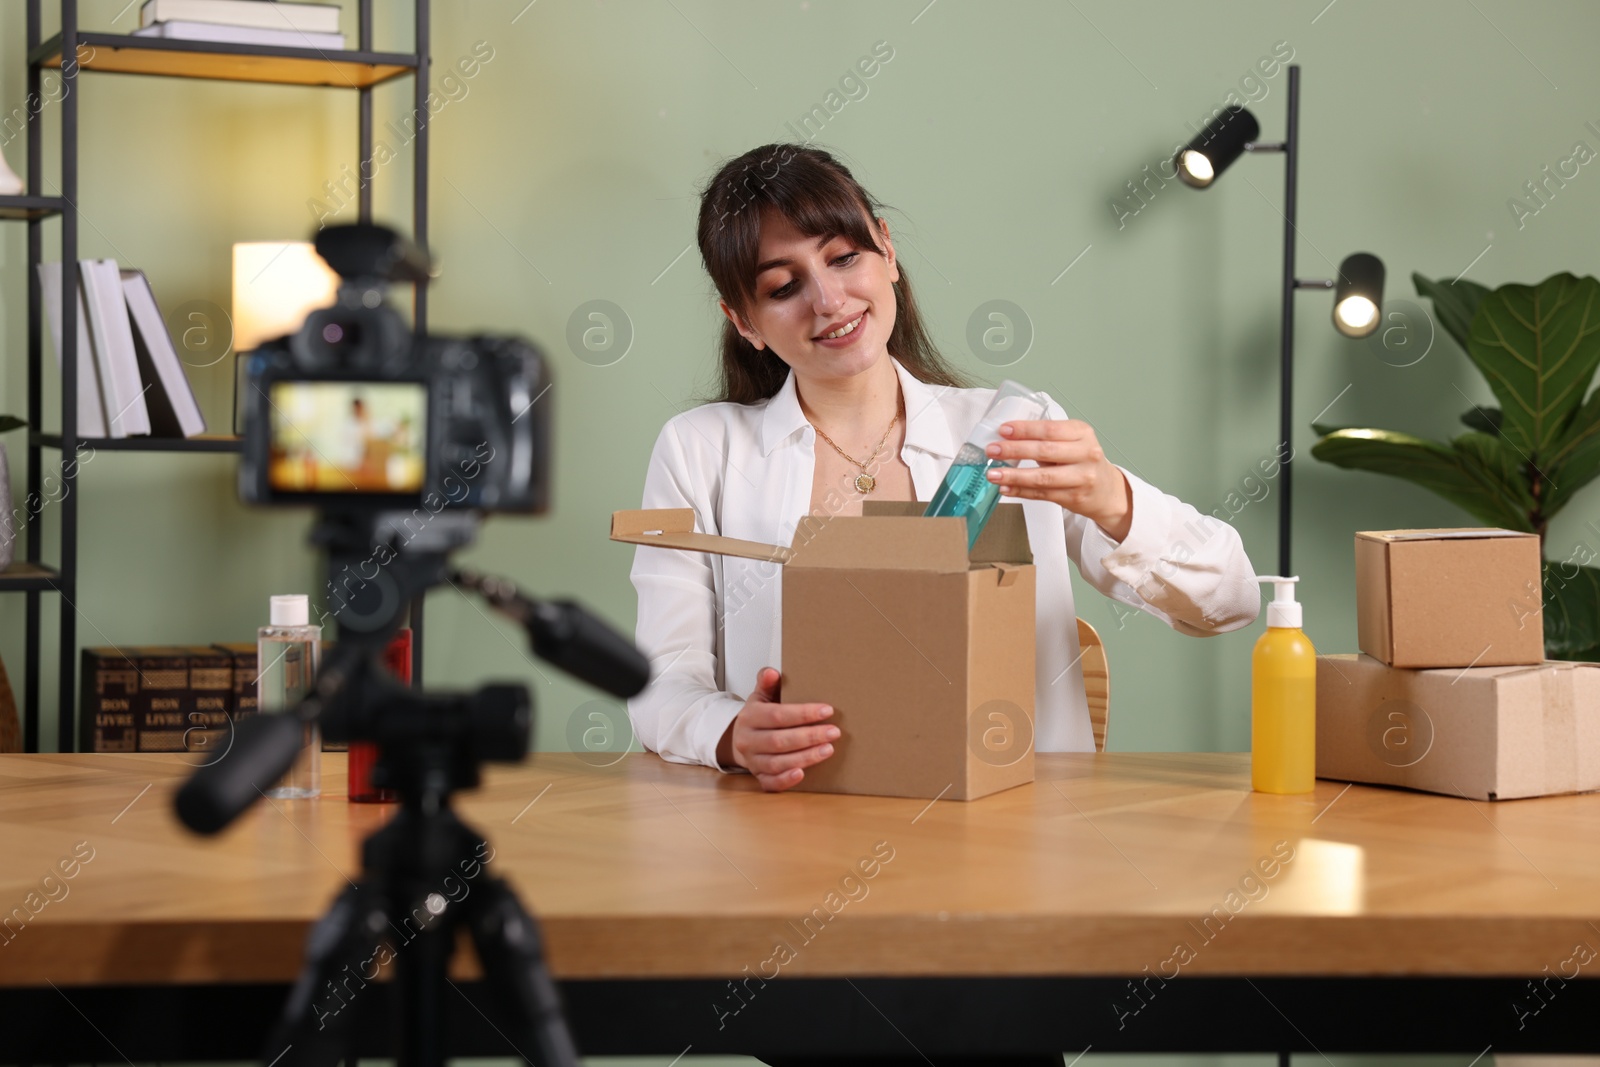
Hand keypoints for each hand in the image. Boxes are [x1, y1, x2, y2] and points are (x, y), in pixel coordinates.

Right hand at [716, 667, 838, 791]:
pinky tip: (802, 774)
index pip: (777, 715)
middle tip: (834, 732)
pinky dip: (785, 780)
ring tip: (828, 749)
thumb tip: (771, 672)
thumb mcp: (760, 696)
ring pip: (777, 762)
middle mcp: (748, 741)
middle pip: (779, 741)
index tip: (827, 710)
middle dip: (809, 737)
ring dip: (805, 757)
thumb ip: (767, 683)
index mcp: (750, 717)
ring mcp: (753, 761)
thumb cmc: (758, 717)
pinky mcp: (758, 776)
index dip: (803, 714)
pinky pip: (770, 783)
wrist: (740, 740)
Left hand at [983, 419, 1133, 541]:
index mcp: (1082, 433)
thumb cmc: (1083, 461)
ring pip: (1043, 477)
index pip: (1050, 428)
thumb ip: (1046, 437)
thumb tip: (1007, 437)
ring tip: (993, 474)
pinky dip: (1020, 491)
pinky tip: (1006, 488)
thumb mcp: (1072, 441)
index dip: (1025, 429)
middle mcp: (1086, 454)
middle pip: (1045, 451)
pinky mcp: (1074, 497)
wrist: (1107, 490)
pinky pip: (1042, 494)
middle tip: (993, 450)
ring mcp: (1082, 477)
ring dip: (1014, 476)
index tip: (1003, 430)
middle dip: (1015, 450)